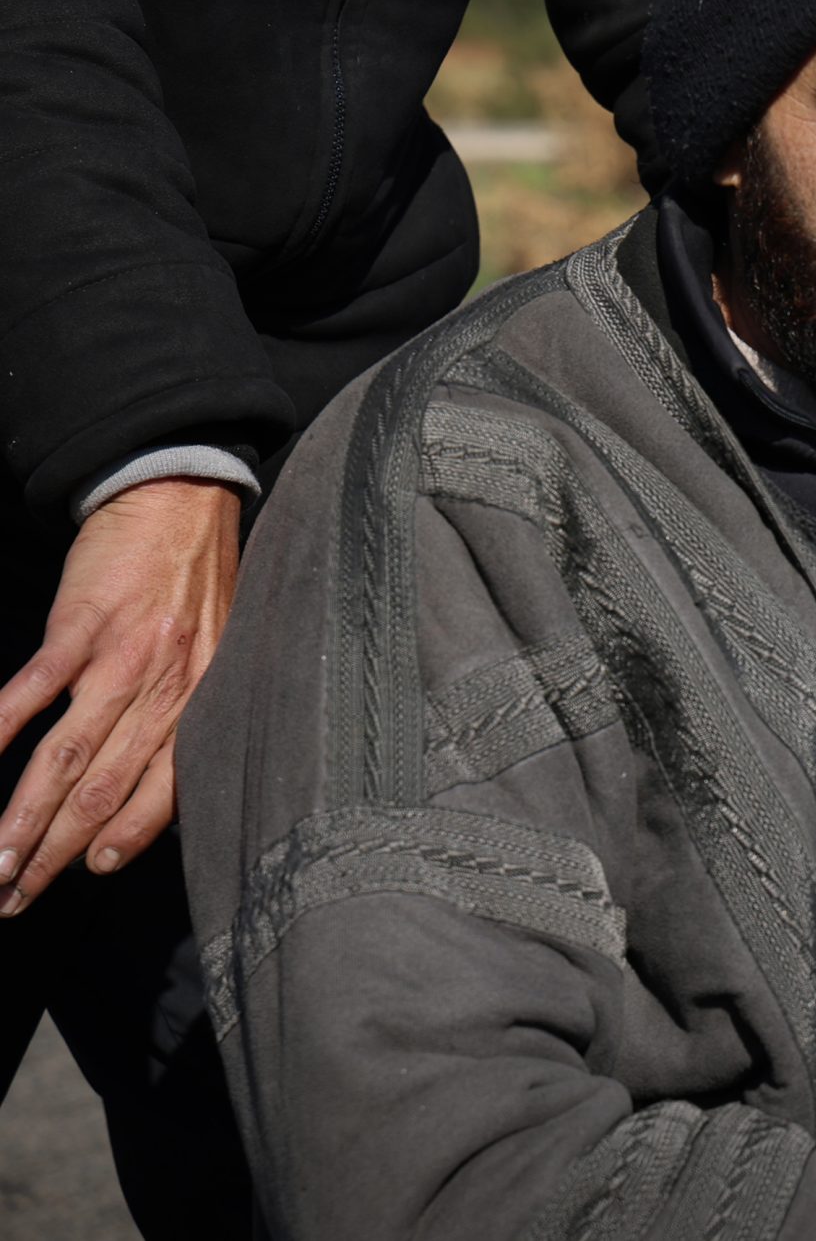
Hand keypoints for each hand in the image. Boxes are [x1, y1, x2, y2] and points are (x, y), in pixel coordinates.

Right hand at [0, 477, 241, 911]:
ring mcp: (123, 659)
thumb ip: (186, 711)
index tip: (86, 876)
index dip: (123, 839)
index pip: (163, 791)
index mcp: (203, 701)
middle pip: (105, 789)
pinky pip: (33, 691)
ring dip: (23, 817)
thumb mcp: (217, 651)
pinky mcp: (83, 625)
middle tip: (15, 895)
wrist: (182, 500)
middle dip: (57, 851)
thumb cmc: (198, 580)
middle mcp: (169, 689)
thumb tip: (157, 776)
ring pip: (68, 757)